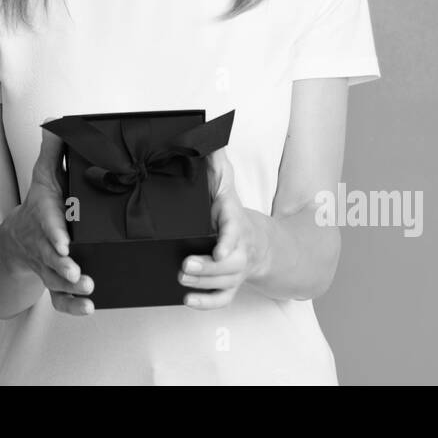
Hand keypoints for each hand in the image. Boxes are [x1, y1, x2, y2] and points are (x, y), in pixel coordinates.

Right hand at [0, 123, 95, 315]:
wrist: (13, 241)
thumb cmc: (36, 207)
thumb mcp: (43, 177)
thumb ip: (53, 151)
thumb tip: (55, 121)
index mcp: (43, 217)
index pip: (48, 223)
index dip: (55, 232)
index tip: (66, 241)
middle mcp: (44, 244)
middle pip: (50, 257)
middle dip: (62, 266)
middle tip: (77, 273)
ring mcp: (47, 266)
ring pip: (55, 282)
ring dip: (70, 289)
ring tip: (87, 289)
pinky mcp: (54, 283)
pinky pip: (60, 300)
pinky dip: (73, 307)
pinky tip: (89, 307)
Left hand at [178, 146, 256, 309]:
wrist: (257, 241)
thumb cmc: (232, 212)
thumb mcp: (226, 185)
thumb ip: (217, 164)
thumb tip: (210, 135)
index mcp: (236, 222)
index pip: (235, 232)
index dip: (227, 242)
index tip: (220, 250)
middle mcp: (238, 250)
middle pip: (227, 264)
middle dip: (207, 267)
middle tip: (184, 265)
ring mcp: (235, 270)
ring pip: (223, 282)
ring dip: (203, 283)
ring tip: (180, 278)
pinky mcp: (229, 284)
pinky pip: (222, 298)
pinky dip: (206, 302)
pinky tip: (187, 299)